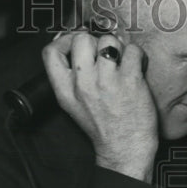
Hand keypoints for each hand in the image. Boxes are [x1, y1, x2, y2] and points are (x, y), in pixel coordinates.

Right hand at [41, 31, 157, 181]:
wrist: (124, 149)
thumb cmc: (102, 126)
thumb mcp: (73, 104)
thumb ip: (69, 76)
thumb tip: (70, 41)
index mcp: (65, 91)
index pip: (50, 52)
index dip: (64, 40)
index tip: (76, 44)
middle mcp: (83, 84)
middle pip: (82, 39)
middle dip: (95, 41)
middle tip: (104, 55)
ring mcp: (107, 81)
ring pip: (109, 41)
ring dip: (118, 47)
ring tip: (121, 62)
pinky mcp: (131, 81)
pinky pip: (132, 50)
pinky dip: (136, 55)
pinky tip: (135, 67)